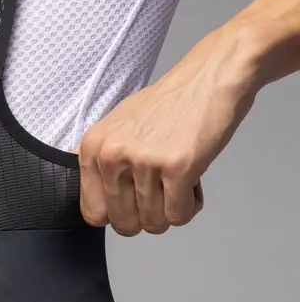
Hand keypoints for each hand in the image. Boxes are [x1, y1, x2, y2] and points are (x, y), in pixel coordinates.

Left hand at [74, 30, 257, 235]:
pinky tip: (192, 183)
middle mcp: (112, 155)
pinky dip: (189, 207)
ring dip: (171, 211)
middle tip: (160, 196)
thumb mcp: (116, 127)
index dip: (116, 215)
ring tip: (177, 183)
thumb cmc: (167, 105)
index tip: (132, 205)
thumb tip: (94, 206)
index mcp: (92, 147)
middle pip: (123, 223)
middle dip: (146, 218)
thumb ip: (102, 163)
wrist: (209, 79)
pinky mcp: (177, 167)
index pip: (92, 211)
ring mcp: (144, 161)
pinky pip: (178, 215)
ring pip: (153, 223)